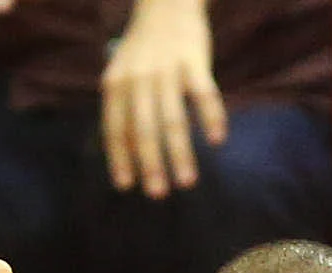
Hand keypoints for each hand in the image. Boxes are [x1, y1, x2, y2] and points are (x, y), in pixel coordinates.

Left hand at [99, 0, 224, 197]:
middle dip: (150, 165)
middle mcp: (138, 78)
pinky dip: (211, 117)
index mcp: (116, 83)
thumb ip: (121, 106)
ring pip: (173, 119)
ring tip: (187, 182)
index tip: (127, 187)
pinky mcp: (194, 61)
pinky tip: (217, 140)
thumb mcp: (122, 72)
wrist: (166, 2)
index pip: (114, 129)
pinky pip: (204, 94)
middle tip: (157, 195)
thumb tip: (124, 153)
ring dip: (180, 154)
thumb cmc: (144, 48)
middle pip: (143, 130)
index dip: (120, 159)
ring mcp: (166, 70)